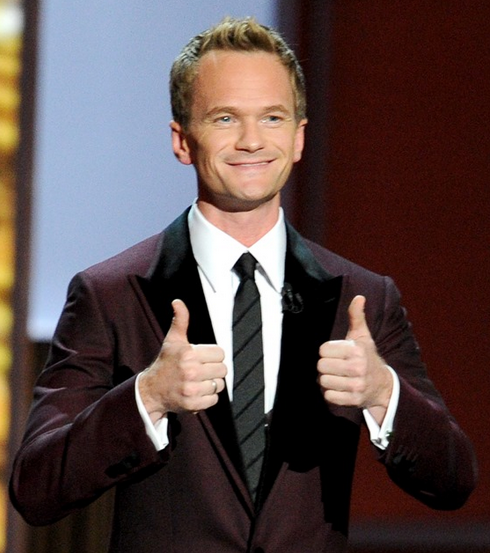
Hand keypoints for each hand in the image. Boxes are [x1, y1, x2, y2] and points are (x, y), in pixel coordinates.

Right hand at [138, 299, 226, 421]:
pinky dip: (208, 398)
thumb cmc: (166, 363)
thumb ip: (180, 320)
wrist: (151, 390)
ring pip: (219, 385)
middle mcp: (190, 371)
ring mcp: (191, 389)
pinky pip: (214, 400)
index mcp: (189, 354)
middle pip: (222, 370)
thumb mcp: (173, 340)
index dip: (213, 356)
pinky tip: (197, 392)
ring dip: (212, 384)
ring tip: (199, 381)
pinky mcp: (193, 404)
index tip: (203, 358)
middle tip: (202, 370)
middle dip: (214, 370)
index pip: (220, 354)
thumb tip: (177, 301)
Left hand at [317, 295, 392, 423]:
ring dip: (327, 380)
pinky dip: (331, 393)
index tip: (337, 354)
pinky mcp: (353, 400)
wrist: (383, 386)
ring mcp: (356, 385)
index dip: (327, 352)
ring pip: (323, 381)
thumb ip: (357, 316)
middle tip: (336, 366)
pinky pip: (329, 396)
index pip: (323, 350)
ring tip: (337, 377)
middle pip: (321, 366)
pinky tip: (340, 388)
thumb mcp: (363, 336)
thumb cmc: (367, 357)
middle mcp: (358, 367)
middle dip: (326, 366)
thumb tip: (359, 297)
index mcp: (357, 349)